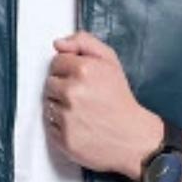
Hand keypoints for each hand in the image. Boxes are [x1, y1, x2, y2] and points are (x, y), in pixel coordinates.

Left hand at [45, 30, 161, 178]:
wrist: (133, 137)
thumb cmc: (120, 100)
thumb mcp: (110, 61)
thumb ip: (84, 43)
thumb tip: (58, 44)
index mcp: (83, 70)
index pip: (56, 62)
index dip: (68, 69)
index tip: (79, 79)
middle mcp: (72, 93)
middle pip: (49, 83)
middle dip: (63, 87)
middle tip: (83, 96)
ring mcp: (67, 117)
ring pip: (48, 104)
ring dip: (61, 107)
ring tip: (82, 111)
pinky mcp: (63, 138)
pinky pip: (50, 125)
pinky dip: (61, 126)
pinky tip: (79, 125)